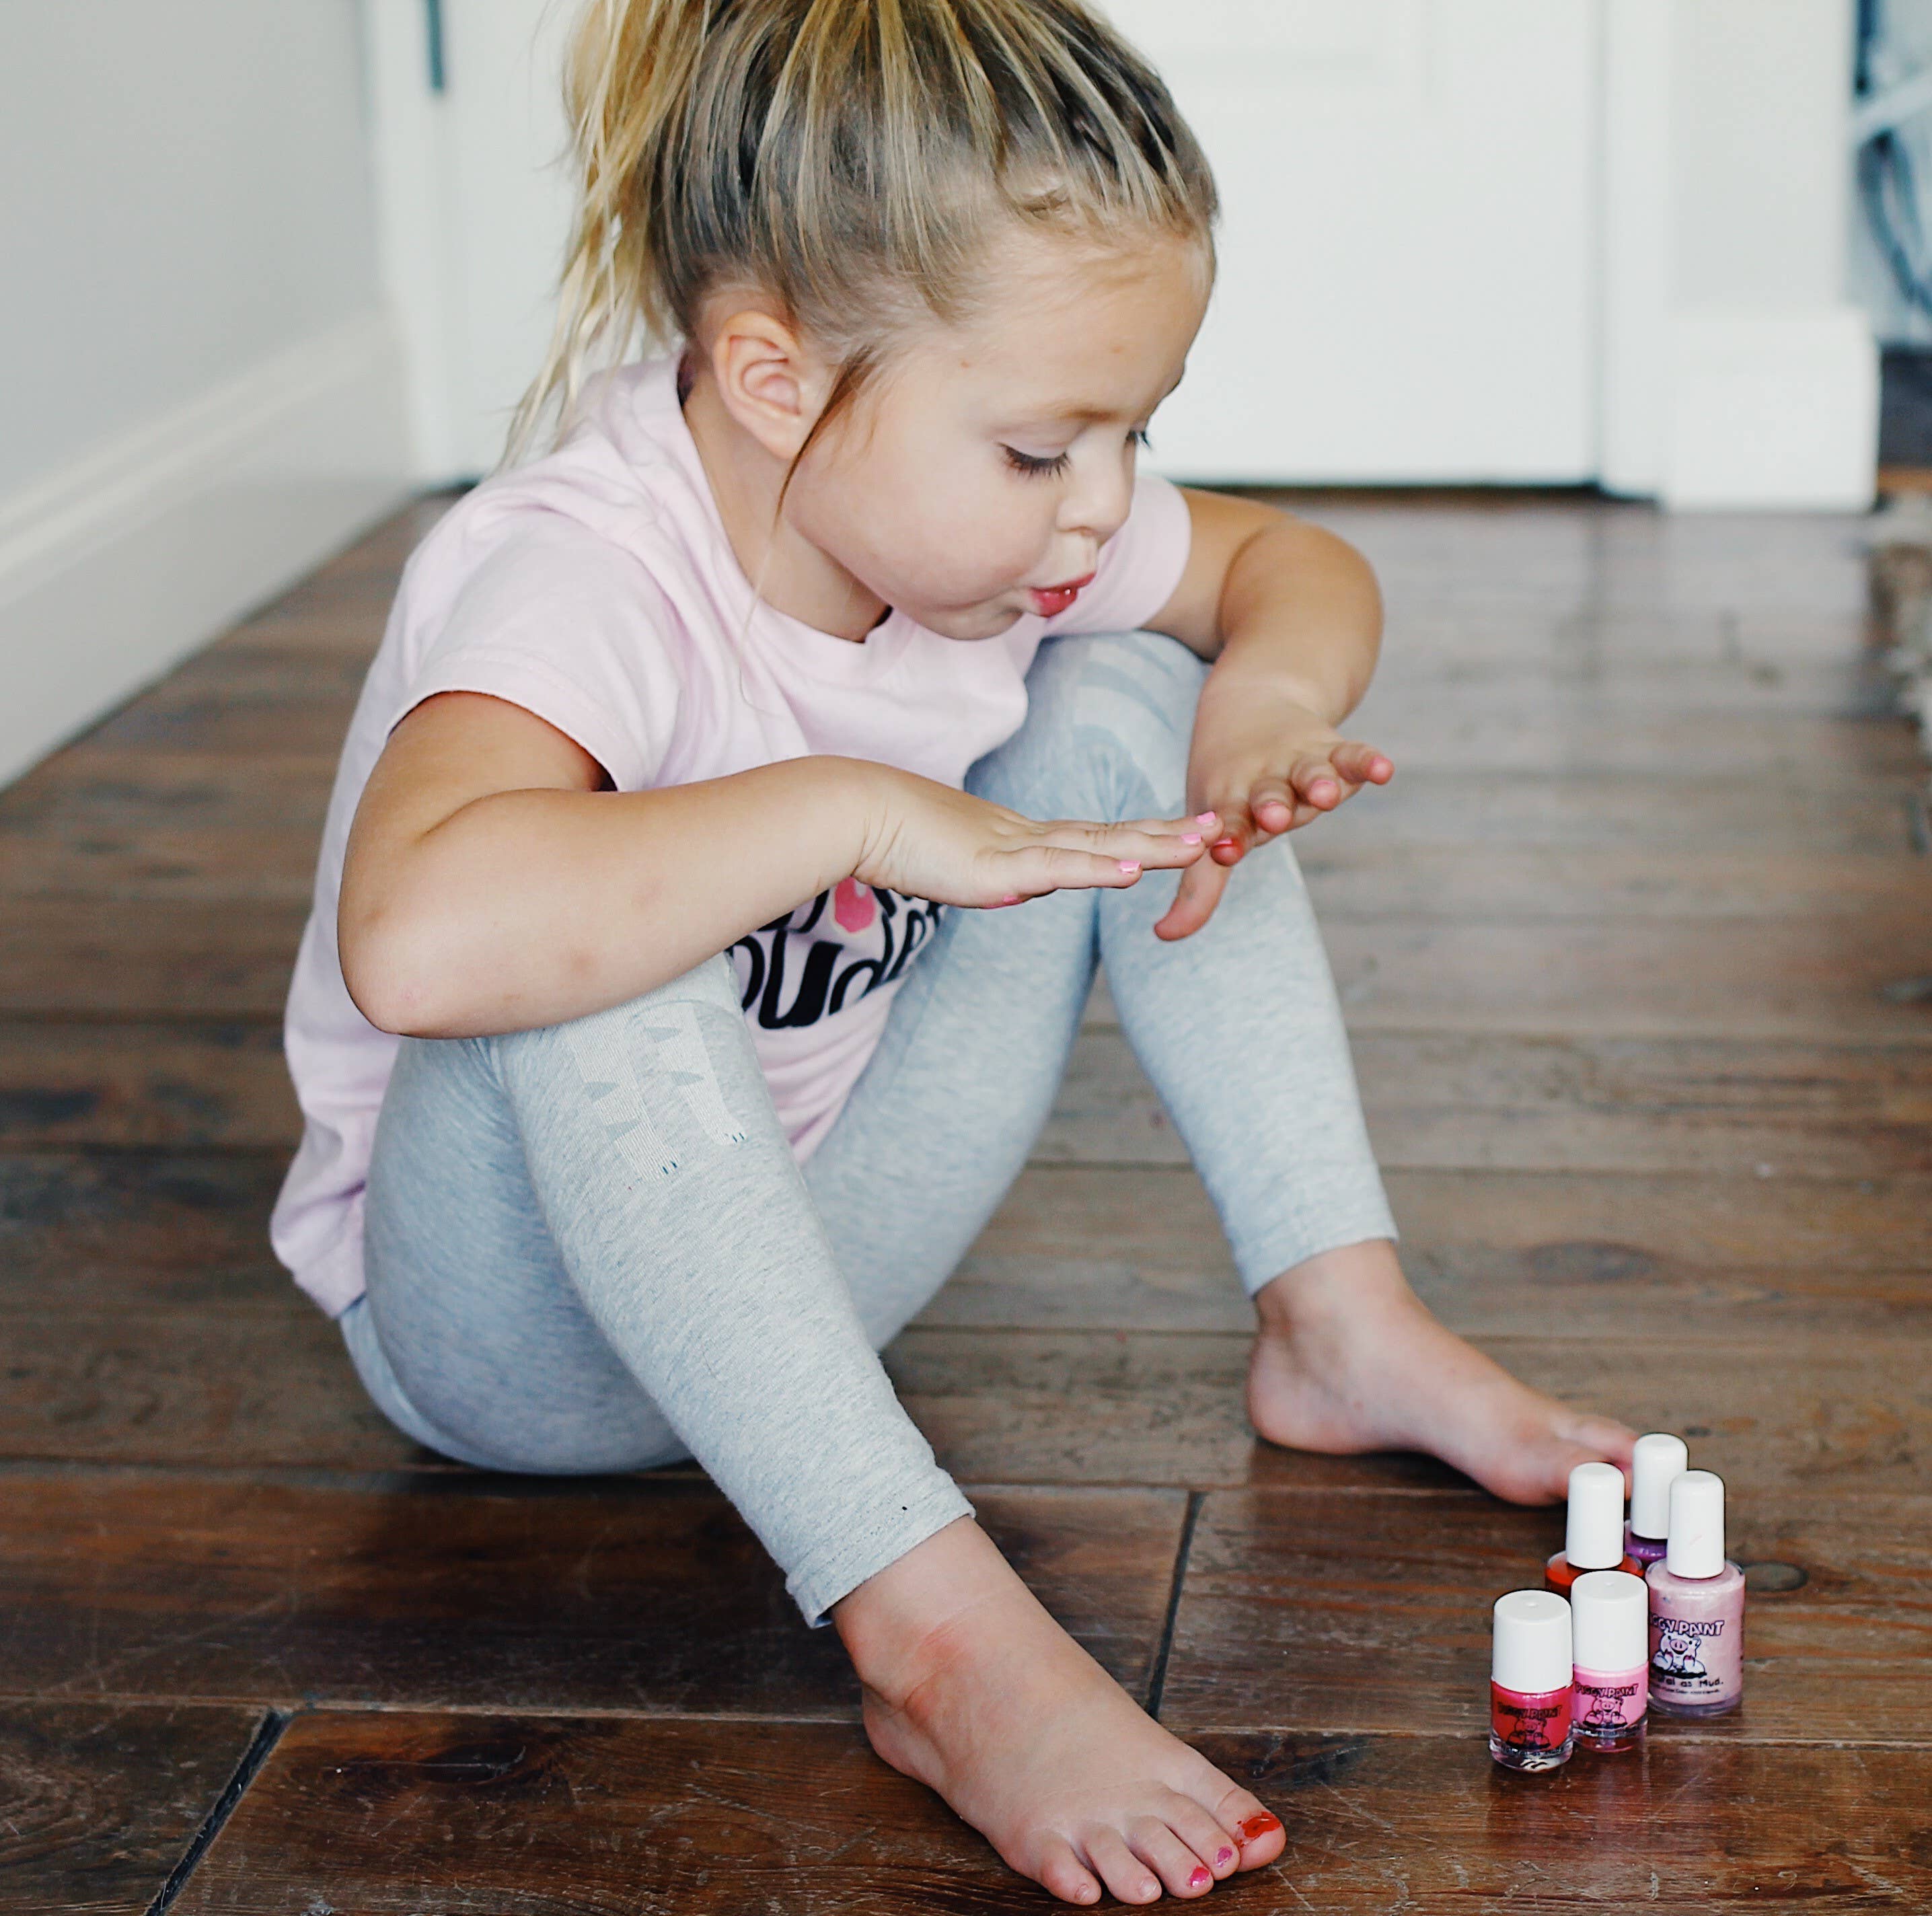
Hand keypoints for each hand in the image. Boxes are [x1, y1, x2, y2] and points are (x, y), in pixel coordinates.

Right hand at [852, 763, 1210, 908]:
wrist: (854, 813)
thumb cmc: (888, 835)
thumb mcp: (951, 862)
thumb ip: (987, 873)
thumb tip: (1010, 886)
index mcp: (1016, 838)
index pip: (1091, 835)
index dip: (1139, 832)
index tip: (1182, 829)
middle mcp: (1025, 838)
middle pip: (1109, 833)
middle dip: (1166, 834)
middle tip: (1218, 827)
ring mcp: (1013, 850)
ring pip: (1097, 845)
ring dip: (1151, 846)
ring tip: (1200, 845)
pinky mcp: (994, 868)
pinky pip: (1055, 868)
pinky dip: (1097, 868)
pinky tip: (1132, 871)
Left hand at [1157, 679, 1391, 939]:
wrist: (1252, 707)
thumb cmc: (1231, 786)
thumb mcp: (1213, 830)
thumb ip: (1199, 886)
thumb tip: (1165, 936)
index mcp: (1233, 804)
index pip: (1230, 822)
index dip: (1229, 836)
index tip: (1223, 851)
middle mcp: (1266, 784)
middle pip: (1270, 796)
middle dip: (1272, 808)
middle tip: (1273, 817)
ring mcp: (1300, 765)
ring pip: (1310, 774)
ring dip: (1317, 783)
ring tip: (1326, 794)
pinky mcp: (1334, 750)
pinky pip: (1353, 756)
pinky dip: (1367, 762)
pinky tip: (1383, 771)